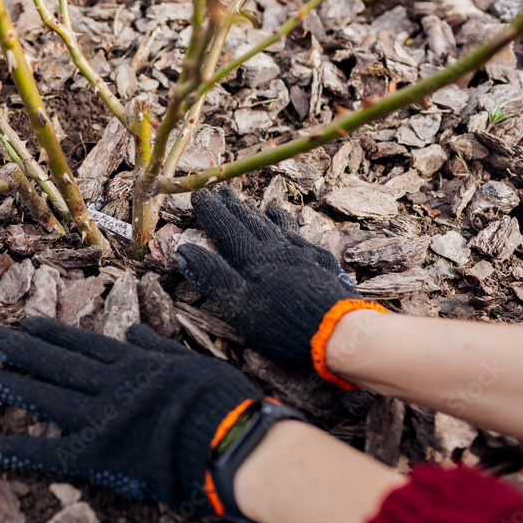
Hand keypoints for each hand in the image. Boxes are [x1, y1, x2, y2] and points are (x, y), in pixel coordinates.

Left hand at [0, 317, 274, 518]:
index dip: (53, 334)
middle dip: (23, 350)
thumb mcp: (191, 360)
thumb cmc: (220, 399)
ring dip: (16, 386)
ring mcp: (99, 417)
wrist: (228, 437)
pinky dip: (19, 450)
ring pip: (48, 397)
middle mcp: (109, 384)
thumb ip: (158, 348)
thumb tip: (134, 332)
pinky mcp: (97, 453)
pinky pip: (50, 452)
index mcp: (133, 362)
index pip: (83, 344)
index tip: (28, 322)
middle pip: (58, 363)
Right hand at [177, 188, 384, 388]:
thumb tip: (185, 249)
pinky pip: (302, 237)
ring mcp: (302, 255)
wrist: (337, 331)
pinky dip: (290, 226)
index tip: (199, 195)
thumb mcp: (238, 305)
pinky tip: (289, 224)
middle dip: (234, 207)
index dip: (211, 212)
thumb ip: (212, 276)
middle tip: (222, 191)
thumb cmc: (282, 322)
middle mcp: (277, 251)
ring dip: (261, 214)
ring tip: (252, 203)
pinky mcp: (322, 264)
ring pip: (276, 227)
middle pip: (251, 223)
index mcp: (253, 260)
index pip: (227, 229)